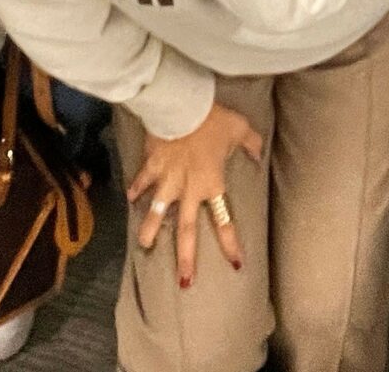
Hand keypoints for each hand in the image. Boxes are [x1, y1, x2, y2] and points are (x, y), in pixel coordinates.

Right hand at [128, 102, 261, 288]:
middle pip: (186, 230)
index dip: (230, 244)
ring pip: (157, 212)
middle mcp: (188, 189)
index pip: (224, 220)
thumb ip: (251, 143)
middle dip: (185, 257)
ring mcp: (166, 179)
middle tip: (183, 280)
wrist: (180, 107)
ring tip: (144, 244)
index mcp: (212, 184)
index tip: (235, 264)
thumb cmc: (212, 120)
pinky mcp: (151, 165)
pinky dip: (136, 188)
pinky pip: (142, 180)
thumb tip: (259, 153)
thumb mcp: (239, 128)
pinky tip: (130, 199)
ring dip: (151, 229)